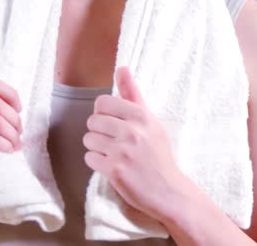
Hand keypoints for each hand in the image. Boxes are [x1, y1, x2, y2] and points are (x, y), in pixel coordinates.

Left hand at [83, 67, 186, 221]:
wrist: (168, 189)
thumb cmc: (158, 153)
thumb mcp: (150, 121)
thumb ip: (133, 95)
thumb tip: (122, 68)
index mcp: (141, 116)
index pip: (103, 103)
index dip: (104, 114)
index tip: (114, 123)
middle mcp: (132, 131)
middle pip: (93, 121)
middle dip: (98, 131)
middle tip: (113, 141)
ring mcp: (123, 151)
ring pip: (88, 140)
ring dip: (96, 148)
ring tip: (113, 154)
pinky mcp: (114, 170)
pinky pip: (89, 158)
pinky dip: (97, 163)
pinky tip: (112, 166)